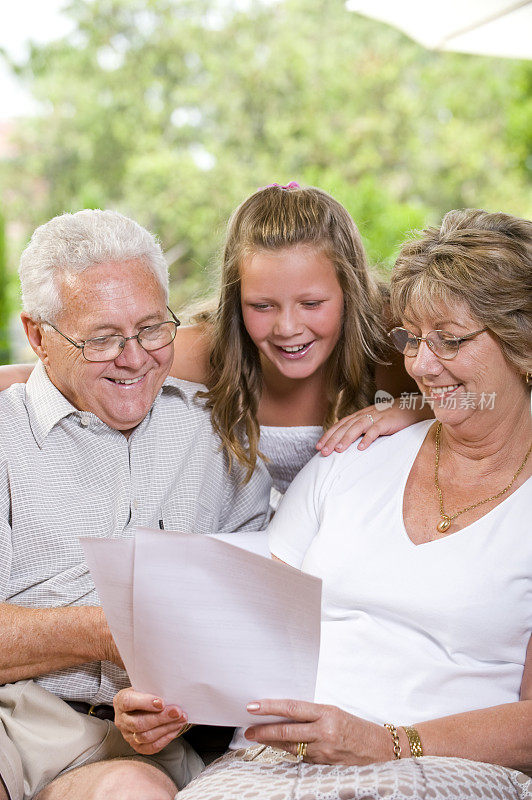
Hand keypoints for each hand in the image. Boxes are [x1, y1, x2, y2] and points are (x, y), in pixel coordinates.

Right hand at [113, 687, 188, 754]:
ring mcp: (128, 735)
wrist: (141, 706)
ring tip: (181, 719)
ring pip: (145, 737)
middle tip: (177, 712)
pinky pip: (152, 747)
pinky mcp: (137, 746)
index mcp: (120, 701)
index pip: (128, 702)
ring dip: (166, 728)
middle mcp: (121, 720)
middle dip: (160, 718)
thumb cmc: (145, 694)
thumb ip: (154, 689)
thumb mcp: (145, 686)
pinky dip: (166, 738)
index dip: (145, 702)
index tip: (161, 702)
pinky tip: (176, 728)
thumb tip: (172, 692)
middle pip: (138, 723)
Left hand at [245, 699, 386, 764]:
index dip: (270, 707)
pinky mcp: (324, 766)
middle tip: (248, 729)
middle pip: (287, 730)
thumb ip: (313, 714)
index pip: (292, 708)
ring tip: (258, 737)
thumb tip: (286, 714)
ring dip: (272, 742)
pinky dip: (290, 752)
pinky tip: (280, 747)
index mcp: (328, 713)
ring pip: (291, 746)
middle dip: (263, 730)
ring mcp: (324, 752)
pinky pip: (301, 758)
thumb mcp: (336, 713)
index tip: (253, 706)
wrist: (382, 750)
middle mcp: (325, 732)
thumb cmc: (358, 728)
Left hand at [316, 399, 429, 454]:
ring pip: (357, 427)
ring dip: (346, 439)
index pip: (339, 425)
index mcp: (359, 415)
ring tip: (338, 450)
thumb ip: (360, 429)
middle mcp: (364, 415)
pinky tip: (361, 448)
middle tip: (323, 452)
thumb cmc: (390, 418)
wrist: (411, 408)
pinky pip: (375, 430)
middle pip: (345, 427)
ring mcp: (375, 417)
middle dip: (332, 439)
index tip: (318, 447)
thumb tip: (346, 443)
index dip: (328, 435)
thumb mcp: (372, 422)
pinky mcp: (387, 422)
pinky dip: (367, 438)